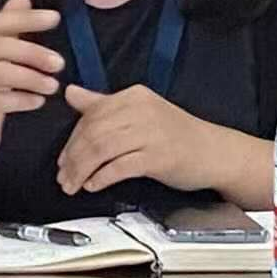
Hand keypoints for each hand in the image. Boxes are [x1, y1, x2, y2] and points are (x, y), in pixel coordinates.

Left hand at [56, 83, 213, 194]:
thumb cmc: (175, 134)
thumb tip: (70, 92)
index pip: (91, 115)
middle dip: (73, 158)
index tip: (63, 159)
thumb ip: (103, 104)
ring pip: (102, 149)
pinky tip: (94, 185)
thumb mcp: (139, 112)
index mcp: (133, 96)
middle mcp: (141, 110)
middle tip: (63, 176)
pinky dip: (102, 177)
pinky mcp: (158, 157)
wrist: (213, 152)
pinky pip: (120, 166)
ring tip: (73, 185)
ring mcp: (150, 133)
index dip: (71, 139)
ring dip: (82, 170)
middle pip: (93, 133)